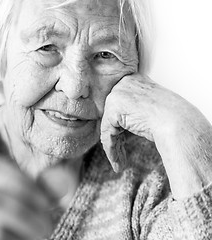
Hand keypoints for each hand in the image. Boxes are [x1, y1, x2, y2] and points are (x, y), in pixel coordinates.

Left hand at [100, 73, 211, 197]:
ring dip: (114, 147)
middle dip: (116, 138)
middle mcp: (123, 83)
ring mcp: (116, 94)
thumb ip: (133, 110)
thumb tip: (122, 121)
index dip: (120, 127)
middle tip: (120, 155)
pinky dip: (111, 149)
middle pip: (113, 116)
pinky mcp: (113, 108)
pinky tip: (118, 162)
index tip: (123, 142)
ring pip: (109, 126)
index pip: (120, 106)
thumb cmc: (171, 119)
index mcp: (134, 80)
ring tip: (120, 163)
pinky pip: (107, 133)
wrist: (178, 123)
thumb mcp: (149, 109)